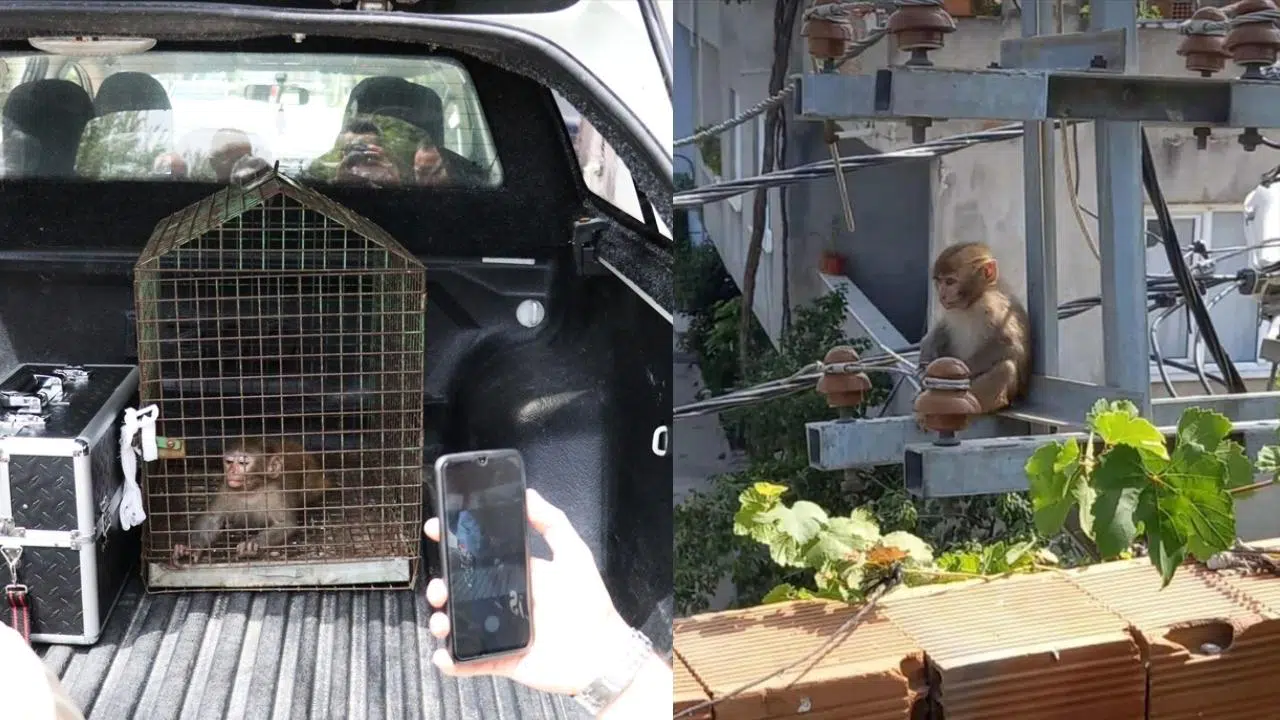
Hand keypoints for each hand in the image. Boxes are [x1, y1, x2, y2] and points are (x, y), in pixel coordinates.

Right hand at [423, 488, 629, 696]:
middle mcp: (505, 603)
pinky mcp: (500, 660)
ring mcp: (500, 633)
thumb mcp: (574, 555)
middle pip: (461, 592)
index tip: (437, 532)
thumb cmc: (590, 604)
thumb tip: (529, 495)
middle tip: (439, 587)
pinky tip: (444, 654)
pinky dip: (451, 661)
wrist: (601, 653)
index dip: (455, 546)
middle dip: (441, 587)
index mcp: (518, 576)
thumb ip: (553, 524)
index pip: (479, 558)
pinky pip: (468, 662)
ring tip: (441, 620)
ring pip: (459, 625)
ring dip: (441, 622)